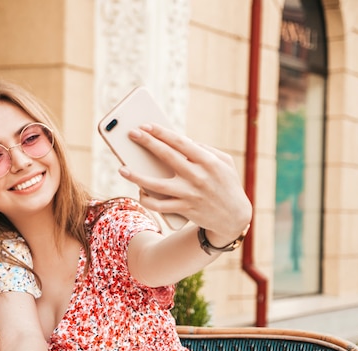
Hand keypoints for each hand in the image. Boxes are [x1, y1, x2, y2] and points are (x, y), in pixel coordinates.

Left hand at [120, 124, 251, 242]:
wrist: (234, 218)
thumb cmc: (227, 184)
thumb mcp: (224, 162)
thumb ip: (205, 149)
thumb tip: (180, 141)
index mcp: (208, 161)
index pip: (180, 142)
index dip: (161, 133)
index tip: (146, 125)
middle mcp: (198, 176)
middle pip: (167, 157)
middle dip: (147, 143)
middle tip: (131, 133)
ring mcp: (190, 194)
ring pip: (157, 185)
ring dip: (137, 177)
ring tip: (122, 169)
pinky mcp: (184, 210)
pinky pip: (160, 206)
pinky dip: (147, 199)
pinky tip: (138, 191)